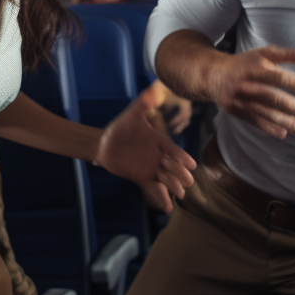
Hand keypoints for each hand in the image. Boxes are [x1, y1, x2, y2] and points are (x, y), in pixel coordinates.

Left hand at [96, 94, 196, 212]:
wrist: (104, 144)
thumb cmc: (119, 128)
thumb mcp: (131, 115)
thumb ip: (143, 104)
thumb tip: (154, 86)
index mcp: (158, 141)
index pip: (171, 149)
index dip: (181, 156)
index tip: (191, 163)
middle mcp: (158, 155)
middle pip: (171, 166)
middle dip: (180, 173)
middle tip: (188, 181)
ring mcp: (151, 167)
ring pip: (165, 178)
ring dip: (173, 186)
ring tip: (180, 194)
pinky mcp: (143, 177)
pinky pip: (153, 188)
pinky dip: (161, 198)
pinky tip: (167, 208)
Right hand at [210, 45, 294, 139]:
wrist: (215, 76)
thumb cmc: (245, 64)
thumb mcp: (263, 54)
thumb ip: (285, 54)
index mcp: (255, 69)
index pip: (278, 77)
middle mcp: (247, 85)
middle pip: (272, 98)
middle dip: (293, 107)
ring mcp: (241, 100)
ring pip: (265, 113)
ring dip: (284, 121)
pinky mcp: (237, 112)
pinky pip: (255, 122)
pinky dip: (269, 129)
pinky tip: (284, 133)